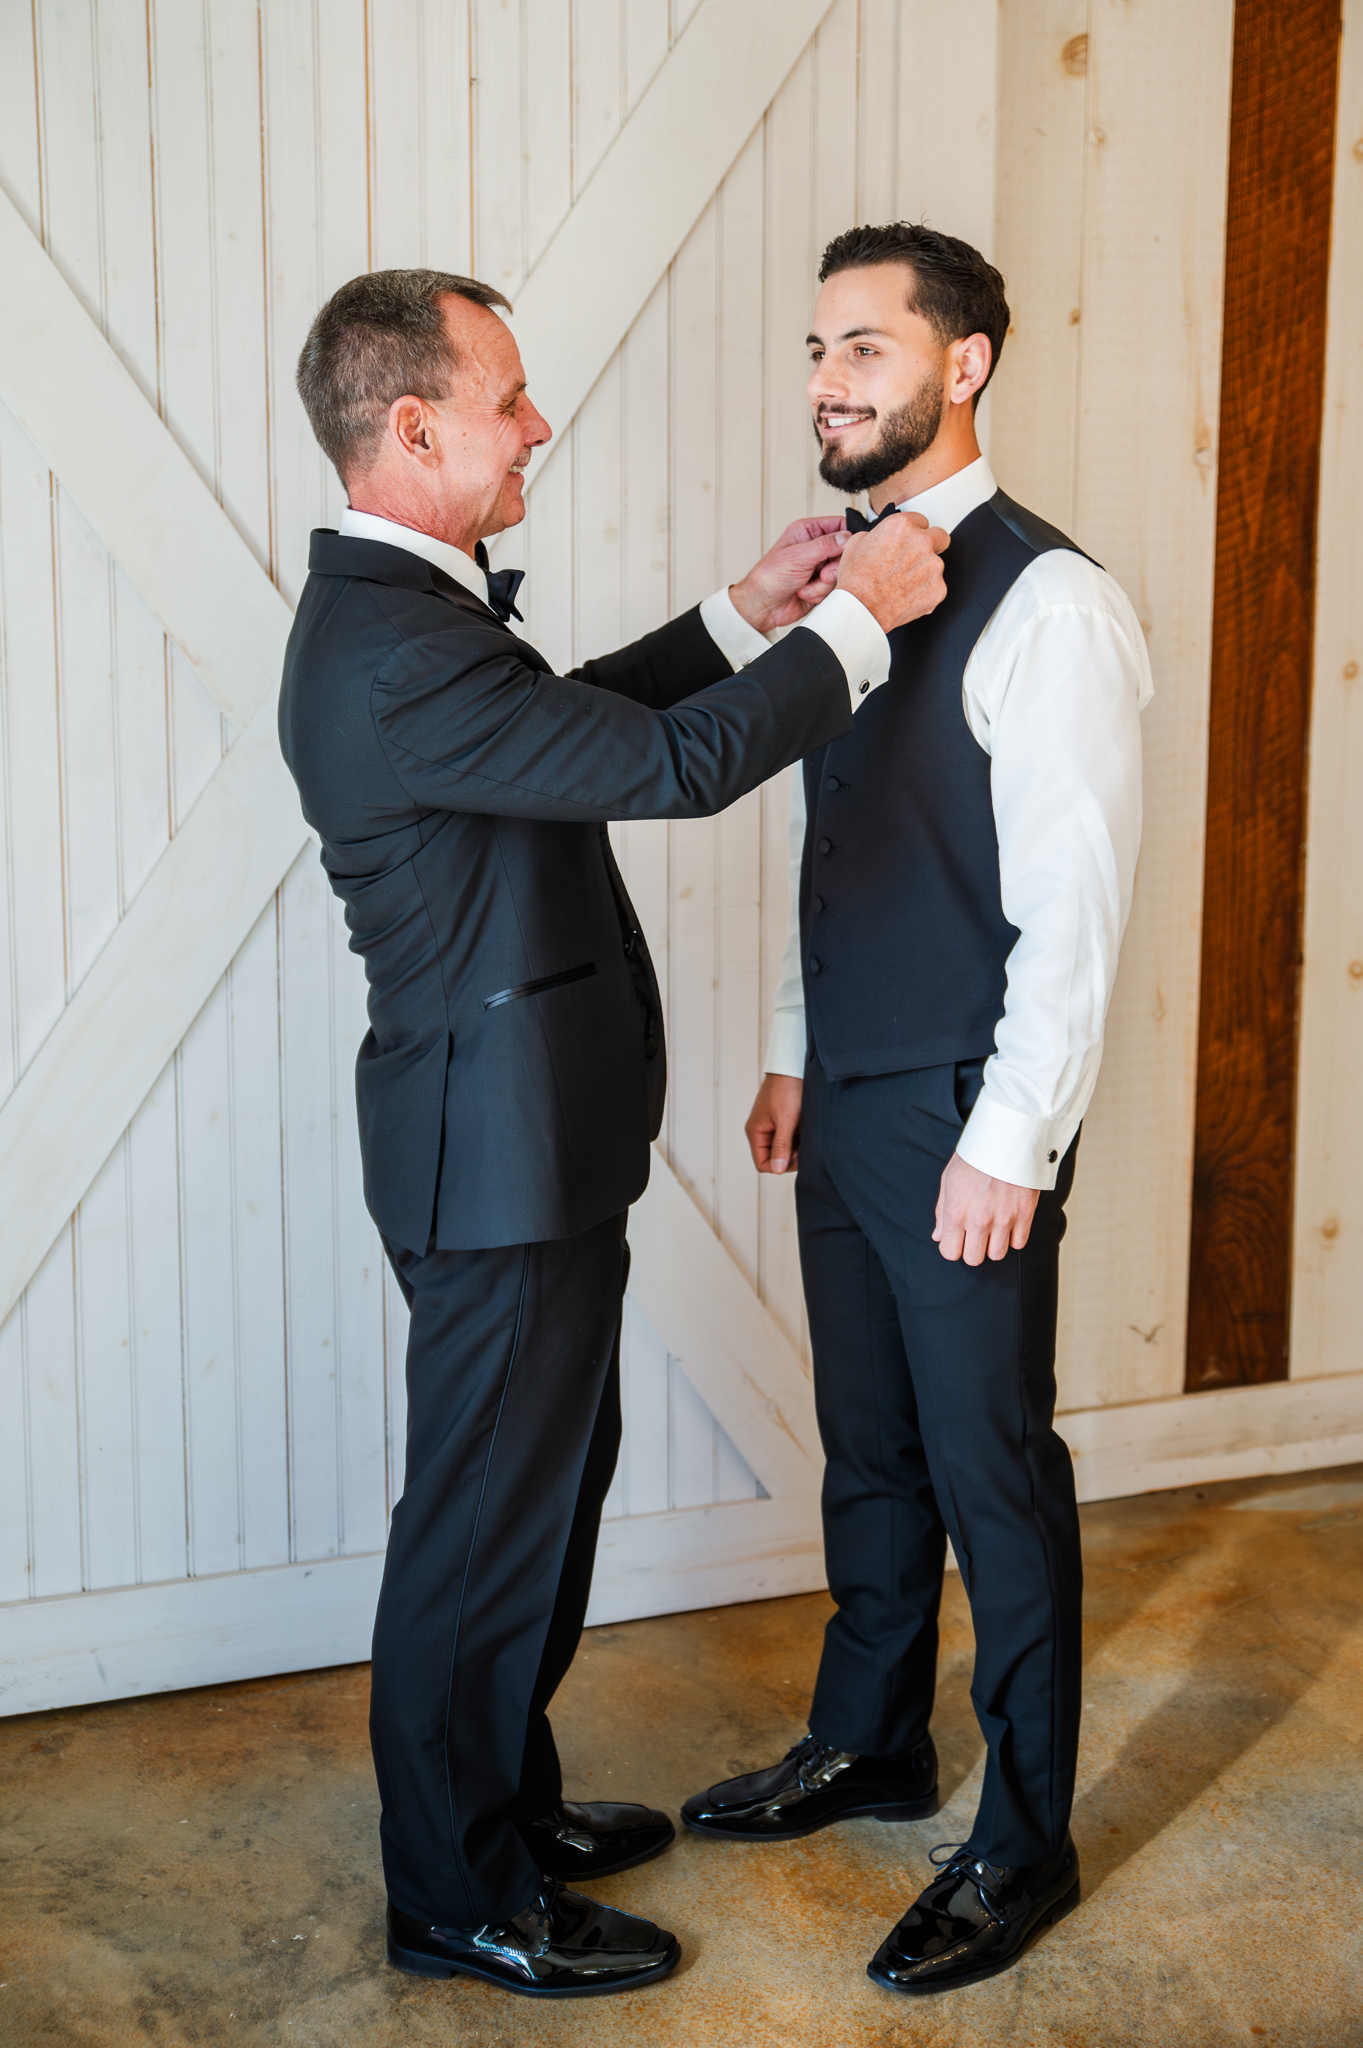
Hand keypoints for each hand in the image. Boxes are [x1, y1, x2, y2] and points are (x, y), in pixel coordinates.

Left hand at [729, 518, 849, 633]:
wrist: (762, 606)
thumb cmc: (769, 577)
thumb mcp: (798, 556)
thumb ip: (825, 545)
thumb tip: (847, 537)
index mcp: (808, 531)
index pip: (839, 525)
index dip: (847, 537)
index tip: (846, 549)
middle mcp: (815, 548)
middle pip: (844, 552)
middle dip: (834, 567)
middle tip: (822, 574)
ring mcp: (819, 567)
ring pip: (840, 572)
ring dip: (824, 583)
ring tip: (806, 585)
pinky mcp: (821, 585)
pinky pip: (833, 588)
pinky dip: (820, 593)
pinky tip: (805, 593)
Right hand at [746, 1073, 803, 1173]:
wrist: (793, 1066)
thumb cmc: (786, 1089)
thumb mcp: (785, 1119)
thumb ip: (781, 1145)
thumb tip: (777, 1169)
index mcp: (755, 1132)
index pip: (762, 1163)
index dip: (779, 1165)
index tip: (796, 1156)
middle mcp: (762, 1131)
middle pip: (774, 1158)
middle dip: (790, 1156)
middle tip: (805, 1145)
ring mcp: (772, 1126)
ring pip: (784, 1149)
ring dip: (796, 1146)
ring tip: (806, 1134)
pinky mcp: (783, 1121)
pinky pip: (790, 1138)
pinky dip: (799, 1138)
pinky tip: (806, 1129)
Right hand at [836, 509, 948, 632]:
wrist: (862, 608)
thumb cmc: (857, 580)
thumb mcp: (857, 543)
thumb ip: (877, 535)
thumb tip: (880, 539)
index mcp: (903, 526)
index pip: (921, 521)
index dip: (914, 532)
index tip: (911, 541)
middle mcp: (922, 542)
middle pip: (941, 537)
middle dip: (932, 545)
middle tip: (917, 558)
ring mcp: (934, 567)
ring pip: (937, 566)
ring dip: (925, 572)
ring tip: (904, 584)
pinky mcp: (938, 589)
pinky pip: (936, 588)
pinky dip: (925, 593)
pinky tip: (908, 596)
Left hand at [933, 1153, 1037, 1264]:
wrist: (1006, 1139)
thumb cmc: (975, 1157)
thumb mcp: (948, 1180)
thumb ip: (942, 1212)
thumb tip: (939, 1236)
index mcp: (956, 1212)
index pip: (949, 1252)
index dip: (952, 1247)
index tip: (957, 1239)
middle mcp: (978, 1219)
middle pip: (973, 1259)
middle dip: (972, 1249)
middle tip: (975, 1236)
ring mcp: (1003, 1219)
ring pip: (997, 1254)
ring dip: (993, 1245)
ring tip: (993, 1228)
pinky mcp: (1024, 1215)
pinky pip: (1019, 1244)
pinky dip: (1013, 1238)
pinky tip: (1009, 1224)